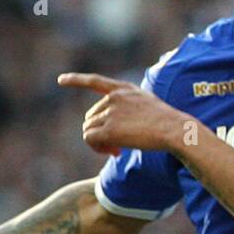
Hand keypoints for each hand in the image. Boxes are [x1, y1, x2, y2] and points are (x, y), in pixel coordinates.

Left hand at [57, 72, 187, 155]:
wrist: (173, 129)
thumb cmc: (167, 123)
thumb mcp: (148, 106)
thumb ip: (131, 110)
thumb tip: (118, 130)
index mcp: (123, 90)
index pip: (95, 81)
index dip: (76, 80)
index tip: (60, 80)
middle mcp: (114, 98)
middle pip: (91, 117)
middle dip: (99, 132)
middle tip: (115, 146)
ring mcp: (110, 112)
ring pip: (88, 129)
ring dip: (99, 143)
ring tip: (116, 150)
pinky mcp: (109, 129)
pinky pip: (90, 139)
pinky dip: (97, 148)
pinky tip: (114, 153)